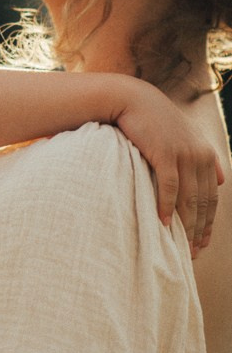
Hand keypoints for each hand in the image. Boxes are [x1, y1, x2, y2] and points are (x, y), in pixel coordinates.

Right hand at [114, 95, 222, 253]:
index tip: (202, 242)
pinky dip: (167, 207)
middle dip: (199, 229)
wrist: (132, 99)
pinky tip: (164, 223)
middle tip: (193, 252)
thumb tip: (220, 181)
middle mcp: (199, 155)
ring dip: (186, 224)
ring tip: (182, 246)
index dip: (209, 221)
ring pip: (189, 198)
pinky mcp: (165, 153)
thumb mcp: (185, 136)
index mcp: (206, 154)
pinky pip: (169, 187)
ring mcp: (183, 154)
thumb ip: (204, 158)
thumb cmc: (155, 120)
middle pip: (203, 201)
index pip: (212, 196)